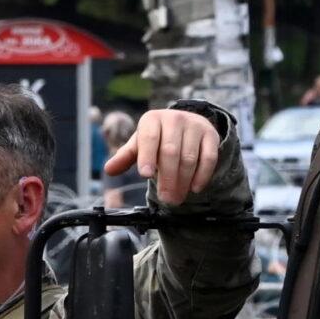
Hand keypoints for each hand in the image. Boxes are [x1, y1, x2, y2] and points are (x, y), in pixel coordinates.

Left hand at [103, 107, 220, 204]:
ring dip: (183, 181)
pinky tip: (195, 189)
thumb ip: (125, 157)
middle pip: (170, 152)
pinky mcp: (210, 135)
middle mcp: (174, 119)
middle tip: (165, 199)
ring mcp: (194, 126)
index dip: (147, 156)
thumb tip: (109, 169)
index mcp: (152, 120)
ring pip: (189, 157)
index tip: (144, 175)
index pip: (149, 138)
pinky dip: (202, 175)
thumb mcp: (139, 144)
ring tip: (177, 198)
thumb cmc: (157, 137)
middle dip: (167, 178)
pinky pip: (208, 158)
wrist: (185, 124)